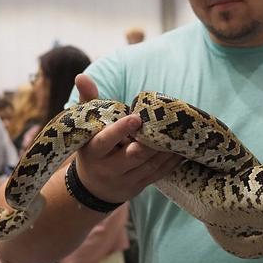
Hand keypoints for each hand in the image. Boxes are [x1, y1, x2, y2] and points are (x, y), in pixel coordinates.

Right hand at [71, 74, 182, 203]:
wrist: (92, 187)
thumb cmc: (92, 147)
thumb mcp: (85, 127)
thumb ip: (87, 101)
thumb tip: (81, 76)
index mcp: (93, 151)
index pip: (106, 140)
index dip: (122, 129)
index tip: (137, 118)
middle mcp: (107, 168)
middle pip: (134, 155)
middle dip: (151, 142)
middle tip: (166, 126)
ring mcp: (124, 180)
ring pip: (150, 165)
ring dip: (166, 150)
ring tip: (178, 134)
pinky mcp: (138, 186)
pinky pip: (158, 174)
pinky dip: (171, 162)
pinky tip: (181, 150)